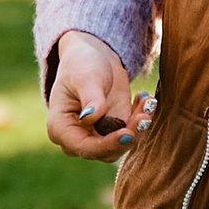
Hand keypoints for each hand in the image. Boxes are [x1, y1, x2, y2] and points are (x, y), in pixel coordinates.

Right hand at [45, 30, 149, 162]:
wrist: (94, 57)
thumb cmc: (81, 64)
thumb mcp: (85, 77)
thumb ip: (90, 98)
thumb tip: (91, 117)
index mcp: (60, 128)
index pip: (84, 147)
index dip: (106, 145)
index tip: (127, 133)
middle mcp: (77, 138)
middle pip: (105, 151)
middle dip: (128, 136)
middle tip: (144, 116)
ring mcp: (97, 136)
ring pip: (121, 146)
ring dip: (138, 128)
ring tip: (147, 103)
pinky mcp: (114, 130)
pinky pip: (131, 134)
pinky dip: (141, 120)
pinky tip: (145, 99)